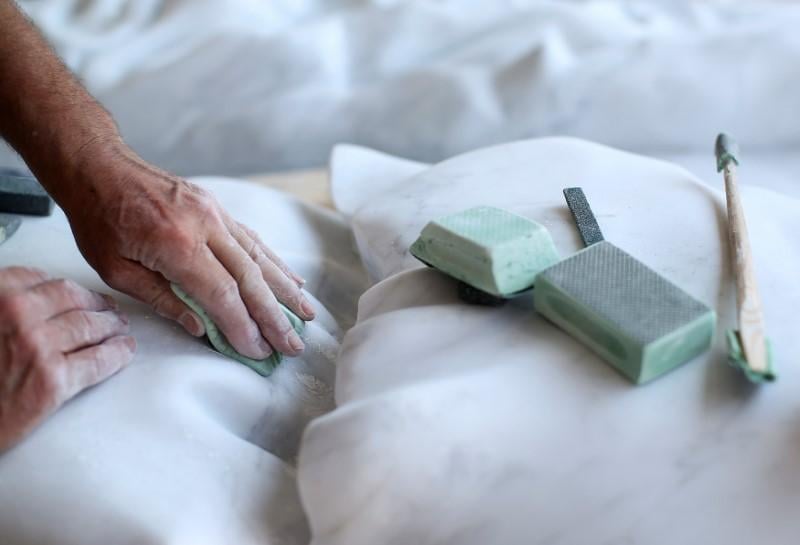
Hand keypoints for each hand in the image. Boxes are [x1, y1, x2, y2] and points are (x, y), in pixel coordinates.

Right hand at [0, 266, 134, 452]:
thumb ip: (5, 304)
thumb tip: (41, 297)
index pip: (45, 281)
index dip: (69, 290)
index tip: (81, 294)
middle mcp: (18, 314)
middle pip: (73, 298)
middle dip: (96, 304)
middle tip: (108, 309)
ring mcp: (38, 346)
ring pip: (90, 326)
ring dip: (110, 326)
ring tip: (119, 328)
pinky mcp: (53, 380)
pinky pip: (97, 361)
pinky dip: (117, 354)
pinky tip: (124, 350)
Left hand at [59, 141, 314, 359]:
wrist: (99, 166)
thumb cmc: (99, 220)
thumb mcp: (116, 270)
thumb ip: (162, 300)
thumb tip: (202, 329)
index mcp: (175, 244)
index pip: (222, 294)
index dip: (243, 326)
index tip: (259, 351)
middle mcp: (204, 225)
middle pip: (250, 278)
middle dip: (275, 316)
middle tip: (293, 344)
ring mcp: (215, 213)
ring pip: (260, 257)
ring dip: (285, 290)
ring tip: (306, 315)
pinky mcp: (218, 208)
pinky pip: (252, 240)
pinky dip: (274, 262)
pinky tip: (292, 280)